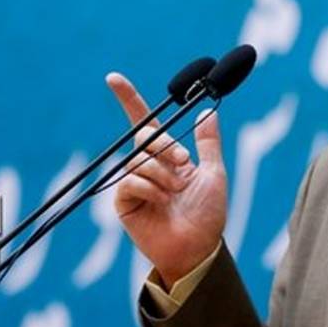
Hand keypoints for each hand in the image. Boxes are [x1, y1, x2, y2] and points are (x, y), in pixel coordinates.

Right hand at [108, 72, 226, 286]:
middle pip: (143, 138)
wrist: (199, 247)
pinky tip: (161, 202)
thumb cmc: (208, 214)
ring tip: (175, 192)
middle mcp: (148, 166)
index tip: (113, 78)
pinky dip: (149, 188)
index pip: (144, 122)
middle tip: (184, 162)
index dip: (128, 99)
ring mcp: (134, 183)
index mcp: (167, 156)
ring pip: (138, 160)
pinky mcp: (124, 202)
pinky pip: (129, 181)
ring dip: (162, 174)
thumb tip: (207, 111)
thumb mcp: (214, 173)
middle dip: (165, 146)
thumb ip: (208, 143)